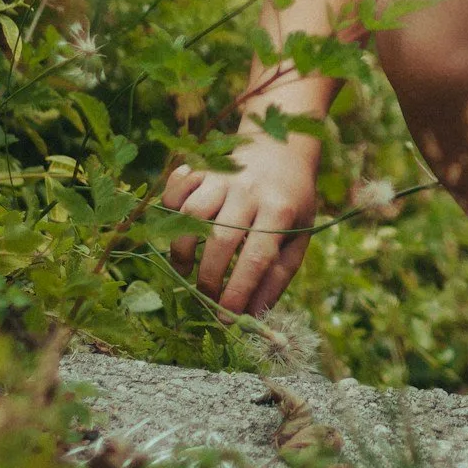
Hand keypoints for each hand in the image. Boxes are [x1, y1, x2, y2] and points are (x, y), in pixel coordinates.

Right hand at [162, 131, 318, 316]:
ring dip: (182, 248)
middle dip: (208, 277)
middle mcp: (249, 191)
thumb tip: (252, 314)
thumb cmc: (291, 202)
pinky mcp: (202, 169)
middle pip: (220, 239)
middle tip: (205, 298)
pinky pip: (176, 189)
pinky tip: (175, 228)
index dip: (238, 291)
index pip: (257, 258)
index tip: (227, 318)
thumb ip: (278, 275)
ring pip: (191, 214)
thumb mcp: (298, 237)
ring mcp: (223, 178)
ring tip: (185, 269)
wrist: (282, 149)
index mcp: (280, 210)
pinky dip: (169, 210)